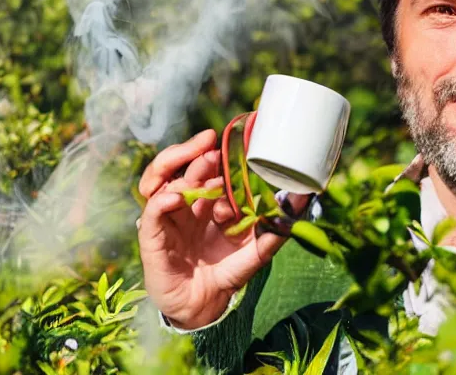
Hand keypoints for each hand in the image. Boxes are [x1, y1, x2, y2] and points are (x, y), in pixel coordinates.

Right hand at [137, 129, 309, 329]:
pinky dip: (163, 201)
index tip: (238, 153)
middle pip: (184, 168)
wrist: (201, 309)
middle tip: (214, 145)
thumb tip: (302, 204)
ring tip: (201, 159)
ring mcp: (168, 217)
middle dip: (197, 153)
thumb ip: (273, 232)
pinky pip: (153, 212)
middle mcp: (185, 205)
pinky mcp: (153, 236)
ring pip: (163, 180)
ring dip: (180, 165)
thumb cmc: (223, 275)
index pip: (208, 172)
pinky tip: (177, 197)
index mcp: (206, 204)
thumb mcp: (252, 252)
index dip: (221, 162)